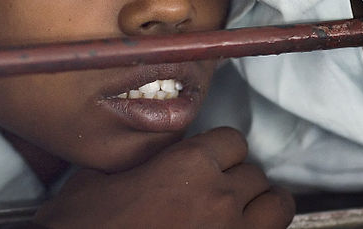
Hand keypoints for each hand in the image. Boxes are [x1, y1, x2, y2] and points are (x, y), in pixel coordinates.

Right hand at [33, 127, 293, 227]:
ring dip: (261, 207)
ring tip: (242, 213)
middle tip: (218, 192)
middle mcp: (219, 198)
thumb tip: (142, 158)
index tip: (209, 161)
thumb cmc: (85, 227)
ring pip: (277, 208)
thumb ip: (132, 161)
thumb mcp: (96, 180)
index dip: (220, 150)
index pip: (234, 141)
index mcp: (188, 165)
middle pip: (255, 174)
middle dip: (238, 181)